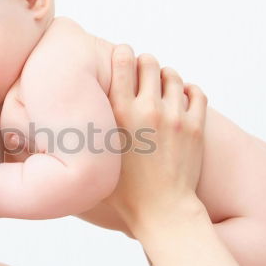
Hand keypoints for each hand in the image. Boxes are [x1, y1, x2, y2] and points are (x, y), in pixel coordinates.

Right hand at [105, 45, 207, 230]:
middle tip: (141, 74)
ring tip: (161, 87)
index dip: (122, 54)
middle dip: (144, 64)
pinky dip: (188, 91)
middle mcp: (148, 111)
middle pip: (150, 62)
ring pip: (173, 75)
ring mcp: (175, 118)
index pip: (123, 61)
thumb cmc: (123, 190)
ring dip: (166, 77)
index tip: (121, 57)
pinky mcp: (195, 127)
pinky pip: (196, 93)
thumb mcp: (97, 156)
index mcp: (120, 114)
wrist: (162, 211)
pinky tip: (180, 99)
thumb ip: (87, 132)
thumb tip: (69, 115)